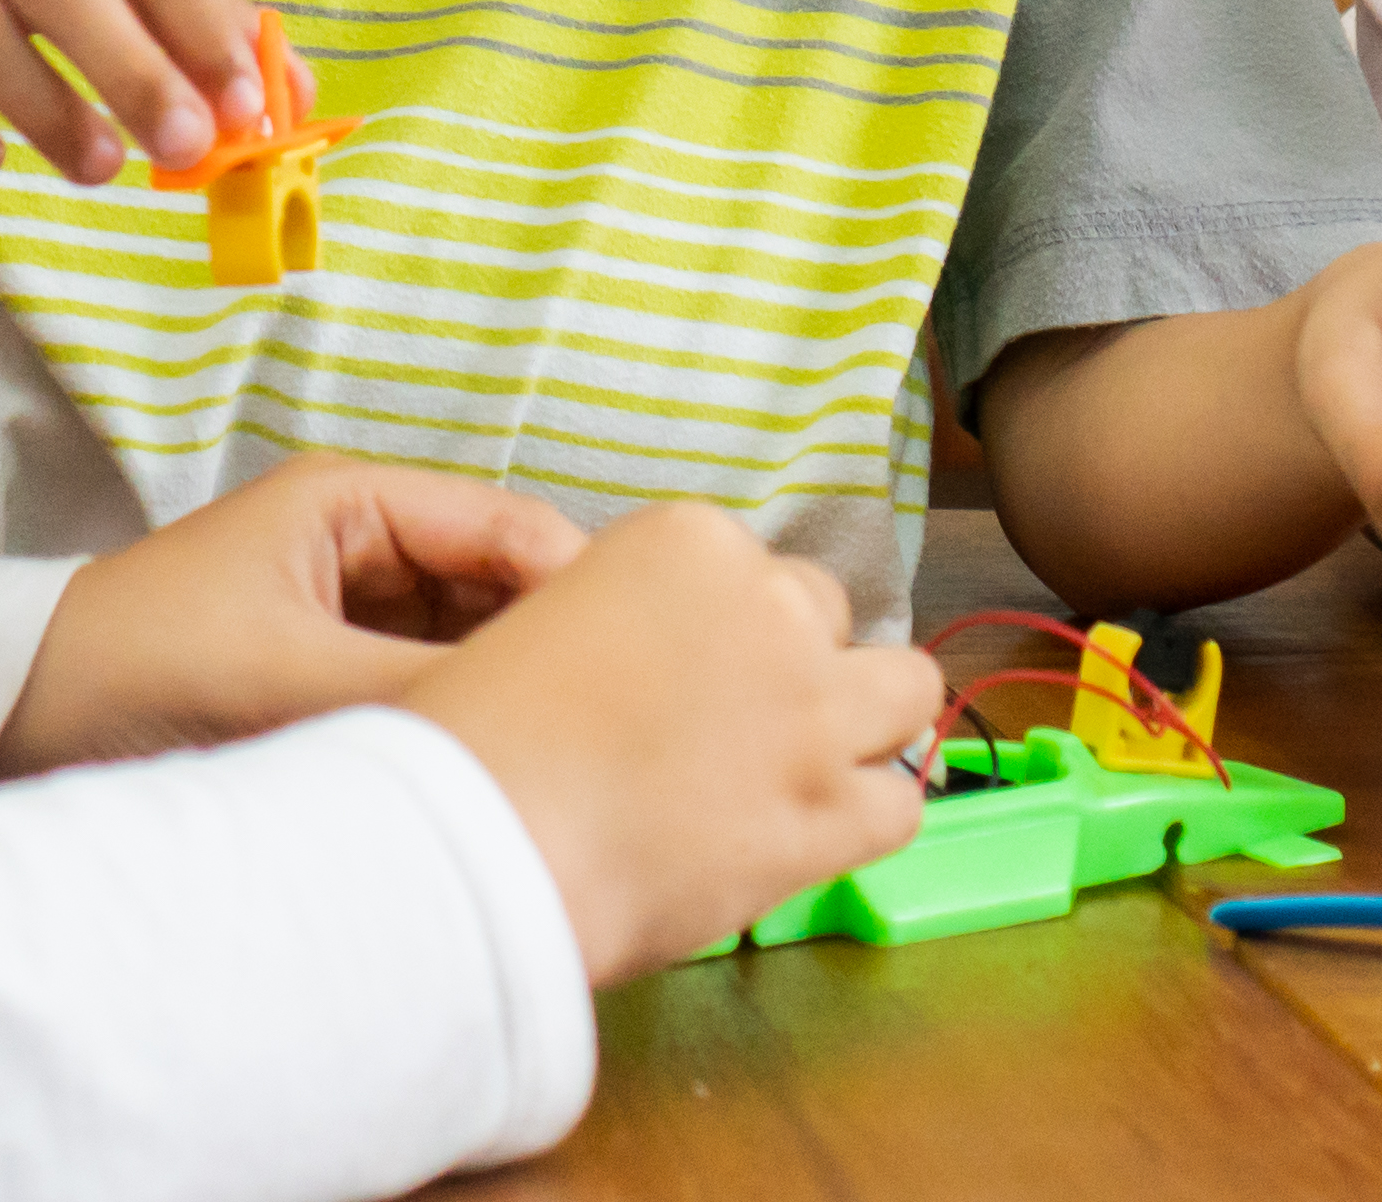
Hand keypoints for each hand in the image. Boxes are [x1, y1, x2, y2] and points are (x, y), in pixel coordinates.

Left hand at [0, 456, 590, 773]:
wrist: (9, 727)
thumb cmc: (132, 671)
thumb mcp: (287, 679)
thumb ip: (419, 692)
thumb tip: (539, 731)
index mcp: (353, 503)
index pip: (509, 530)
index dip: (579, 591)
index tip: (644, 665)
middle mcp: (362, 545)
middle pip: (501, 589)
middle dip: (552, 649)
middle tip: (620, 726)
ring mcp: (348, 613)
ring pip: (471, 646)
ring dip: (507, 692)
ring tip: (568, 758)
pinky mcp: (329, 678)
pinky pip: (427, 692)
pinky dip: (462, 725)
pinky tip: (499, 778)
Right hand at [401, 504, 946, 981]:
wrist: (482, 840)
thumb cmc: (475, 737)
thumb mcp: (544, 624)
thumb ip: (626, 627)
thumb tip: (656, 679)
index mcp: (688, 541)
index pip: (747, 569)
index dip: (719, 629)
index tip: (679, 679)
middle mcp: (770, 606)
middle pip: (824, 616)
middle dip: (791, 665)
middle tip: (732, 730)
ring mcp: (813, 709)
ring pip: (906, 690)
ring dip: (863, 725)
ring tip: (803, 774)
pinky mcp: (830, 811)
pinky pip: (902, 801)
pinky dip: (865, 818)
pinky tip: (809, 838)